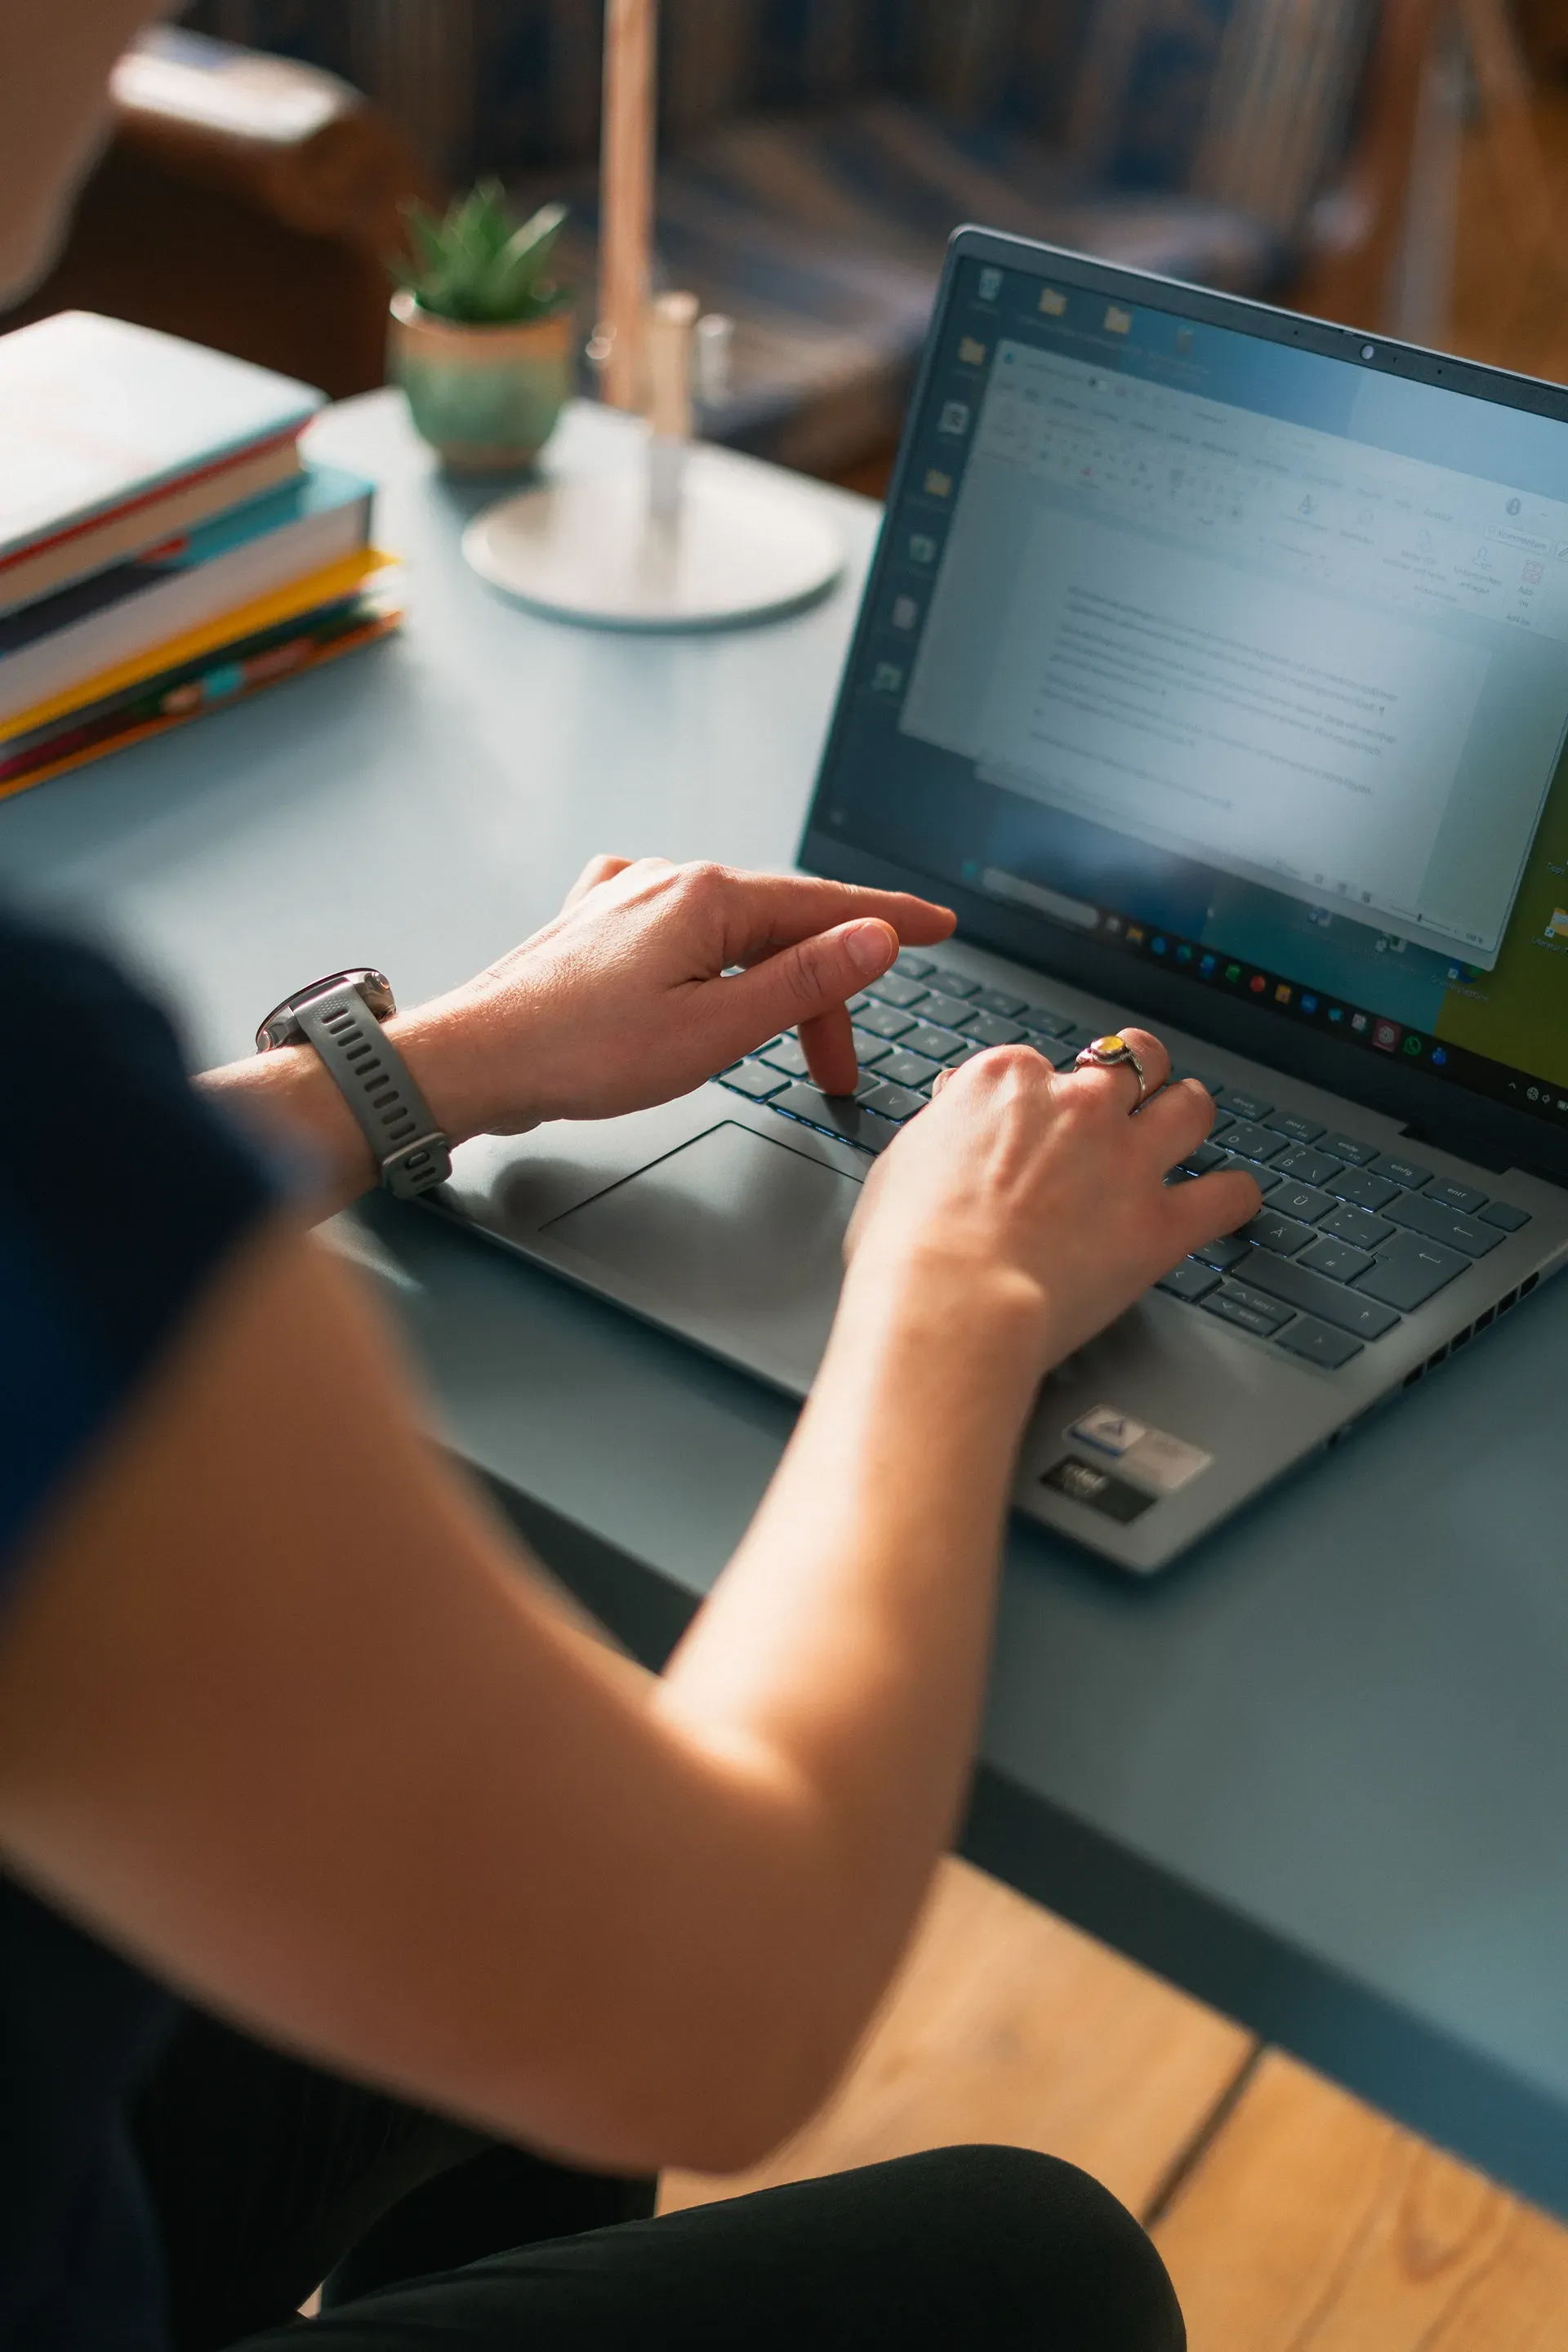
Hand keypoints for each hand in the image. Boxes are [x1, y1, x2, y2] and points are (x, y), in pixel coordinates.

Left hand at [396, 855, 955, 1140]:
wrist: (474, 1063)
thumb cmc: (578, 1055)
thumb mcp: (715, 1030)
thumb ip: (803, 981)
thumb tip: (875, 937)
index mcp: (708, 897)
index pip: (827, 905)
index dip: (891, 922)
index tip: (941, 927)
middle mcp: (668, 880)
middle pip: (779, 927)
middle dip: (819, 996)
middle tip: (836, 1072)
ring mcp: (626, 898)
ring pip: (727, 932)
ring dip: (765, 989)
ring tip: (771, 1051)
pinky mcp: (594, 925)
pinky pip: (677, 930)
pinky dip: (710, 962)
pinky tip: (699, 984)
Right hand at [843, 1030, 1261, 1386]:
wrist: (950, 1304)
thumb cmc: (909, 1247)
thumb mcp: (903, 1160)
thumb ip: (947, 1128)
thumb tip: (957, 1123)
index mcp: (1006, 1083)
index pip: (1039, 1063)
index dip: (1039, 1094)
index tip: (1034, 1124)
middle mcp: (1076, 1106)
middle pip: (1130, 1061)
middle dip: (1132, 1076)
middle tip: (1127, 1100)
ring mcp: (1126, 1160)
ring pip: (1192, 1105)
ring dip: (1190, 1114)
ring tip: (1184, 1130)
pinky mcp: (1160, 1223)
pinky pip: (1230, 1195)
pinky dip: (1234, 1198)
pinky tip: (1226, 1203)